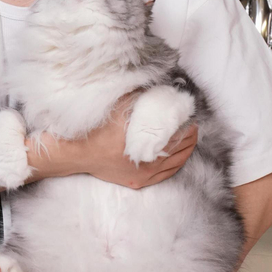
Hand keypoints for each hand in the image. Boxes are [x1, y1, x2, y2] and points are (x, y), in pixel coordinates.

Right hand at [78, 92, 197, 188]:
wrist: (78, 153)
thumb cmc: (97, 130)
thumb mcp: (118, 108)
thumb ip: (138, 97)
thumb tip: (158, 88)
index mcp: (144, 147)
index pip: (175, 136)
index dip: (185, 126)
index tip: (191, 117)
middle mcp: (146, 166)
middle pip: (178, 151)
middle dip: (188, 138)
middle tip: (194, 126)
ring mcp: (142, 177)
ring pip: (174, 165)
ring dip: (185, 152)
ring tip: (190, 139)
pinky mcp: (136, 182)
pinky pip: (164, 176)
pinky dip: (174, 165)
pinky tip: (178, 158)